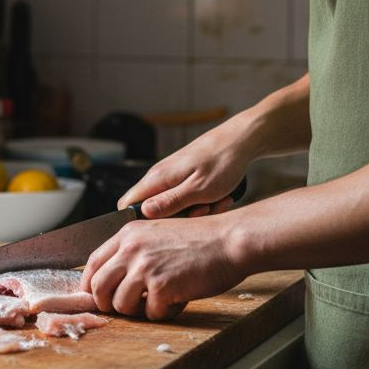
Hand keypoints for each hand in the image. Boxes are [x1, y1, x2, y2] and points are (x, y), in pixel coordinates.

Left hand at [80, 216, 246, 319]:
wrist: (230, 240)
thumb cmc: (201, 239)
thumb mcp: (158, 233)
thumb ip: (134, 250)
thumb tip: (114, 277)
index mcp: (128, 234)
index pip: (93, 263)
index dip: (90, 283)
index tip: (96, 296)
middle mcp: (131, 248)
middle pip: (98, 287)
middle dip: (109, 303)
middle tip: (127, 307)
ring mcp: (145, 267)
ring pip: (120, 304)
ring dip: (137, 311)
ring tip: (158, 301)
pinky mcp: (162, 285)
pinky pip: (150, 313)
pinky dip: (163, 313)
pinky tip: (178, 300)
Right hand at [118, 124, 252, 218]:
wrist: (241, 139)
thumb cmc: (223, 162)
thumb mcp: (199, 189)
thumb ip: (170, 202)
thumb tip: (143, 213)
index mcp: (157, 178)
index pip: (127, 205)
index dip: (137, 222)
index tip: (163, 229)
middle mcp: (160, 176)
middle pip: (153, 210)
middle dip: (177, 219)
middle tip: (202, 211)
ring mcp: (172, 177)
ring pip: (174, 206)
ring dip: (195, 211)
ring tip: (215, 203)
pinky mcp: (185, 178)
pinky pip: (187, 198)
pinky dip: (203, 202)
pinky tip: (219, 198)